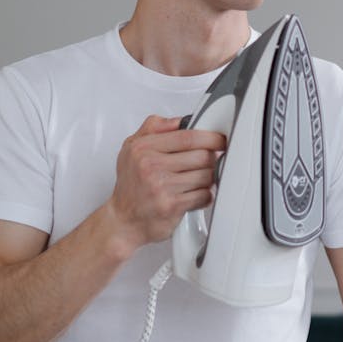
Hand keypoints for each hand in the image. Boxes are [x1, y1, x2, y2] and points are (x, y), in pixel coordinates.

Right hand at [109, 115, 226, 250]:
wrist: (123, 221)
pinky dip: (204, 196)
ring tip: (197, 180)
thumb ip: (153, 128)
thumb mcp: (131, 149)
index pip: (188, 136)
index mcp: (143, 148)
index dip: (210, 137)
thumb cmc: (130, 186)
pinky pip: (204, 195)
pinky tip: (194, 195)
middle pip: (202, 155)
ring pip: (206, 176)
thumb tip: (180, 120)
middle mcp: (151, 166)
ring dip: (208, 179)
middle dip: (210, 159)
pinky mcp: (172, 206)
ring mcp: (161, 187)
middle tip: (207, 163)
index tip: (219, 140)